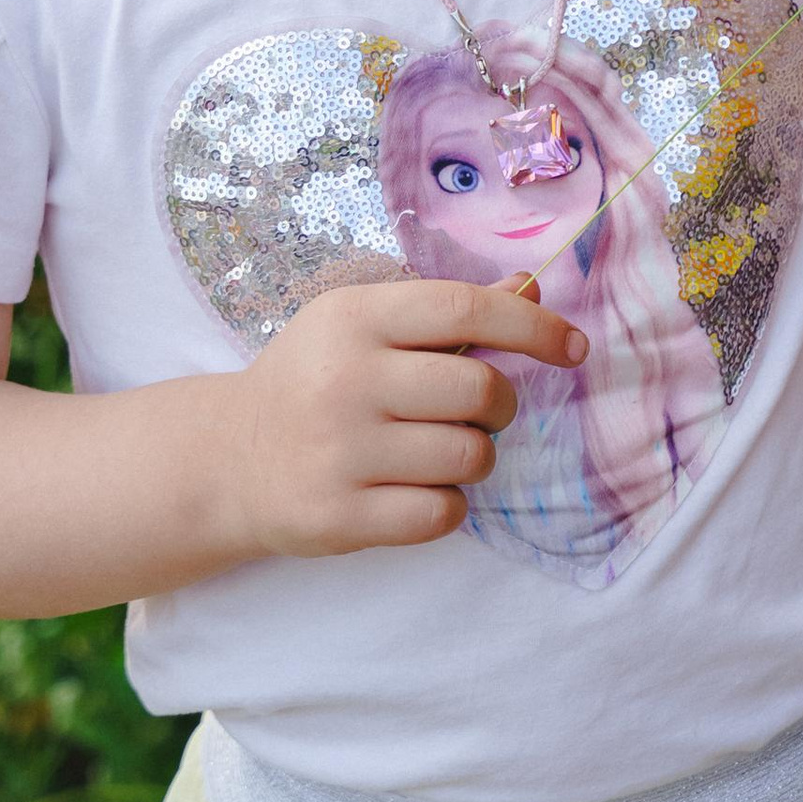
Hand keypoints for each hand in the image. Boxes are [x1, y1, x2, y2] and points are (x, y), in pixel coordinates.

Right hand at [228, 271, 584, 561]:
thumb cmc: (315, 381)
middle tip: (478, 412)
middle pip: (480, 390)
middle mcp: (345, 379)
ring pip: (469, 455)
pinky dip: (447, 505)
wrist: (229, 459)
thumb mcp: (365, 328)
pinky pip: (442, 513)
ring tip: (435, 452)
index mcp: (355, 318)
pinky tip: (414, 490)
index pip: (465, 309)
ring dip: (473, 457)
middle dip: (499, 406)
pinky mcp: (338, 515)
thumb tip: (532, 286)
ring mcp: (339, 451)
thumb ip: (447, 311)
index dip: (532, 326)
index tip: (573, 347)